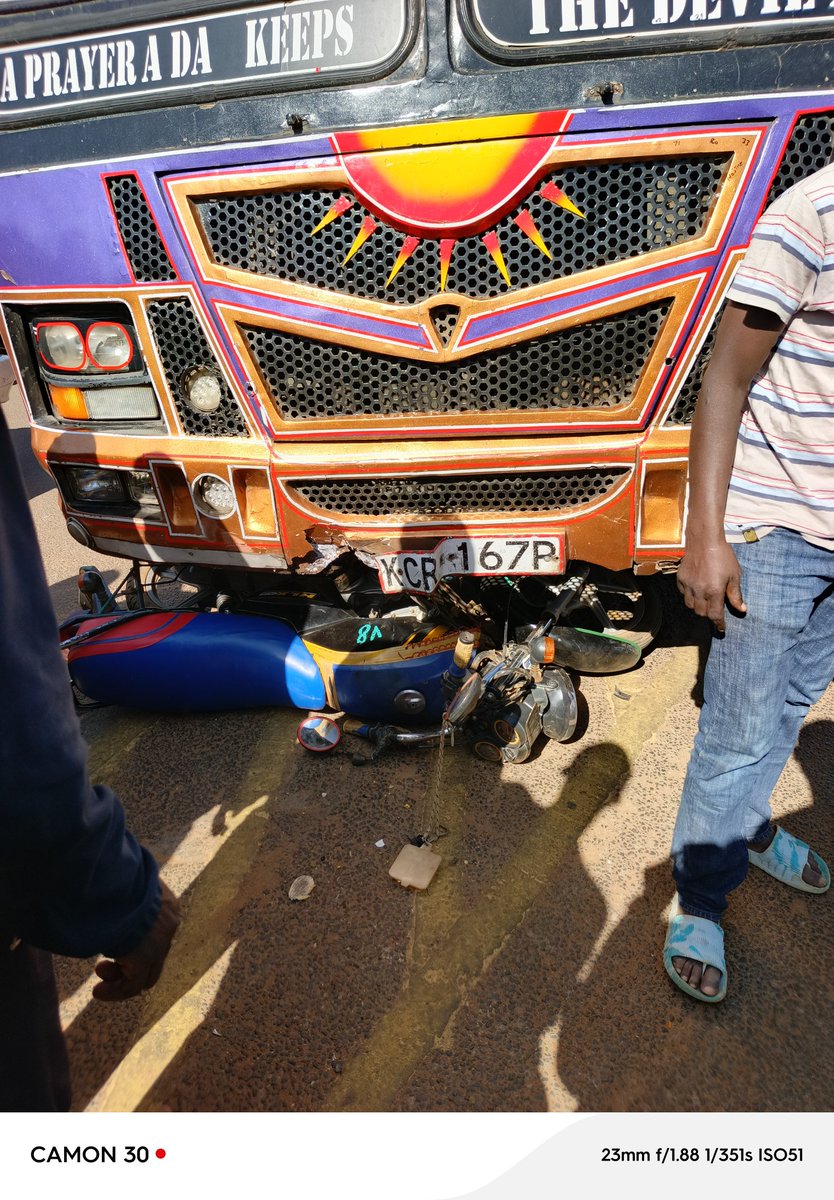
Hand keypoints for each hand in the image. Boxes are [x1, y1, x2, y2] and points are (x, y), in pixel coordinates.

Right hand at [92, 881, 179, 1001]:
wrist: (112, 878)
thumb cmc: (110, 875)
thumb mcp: (123, 883)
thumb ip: (122, 895)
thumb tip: (104, 886)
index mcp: (165, 903)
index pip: (157, 932)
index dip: (134, 944)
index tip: (111, 943)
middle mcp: (168, 924)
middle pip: (153, 955)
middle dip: (127, 963)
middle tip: (101, 965)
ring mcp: (159, 942)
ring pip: (144, 974)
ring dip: (119, 979)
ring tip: (99, 983)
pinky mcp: (145, 958)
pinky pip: (133, 986)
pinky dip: (116, 992)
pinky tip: (97, 992)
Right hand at [677, 537, 745, 632]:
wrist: (704, 539)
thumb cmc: (722, 555)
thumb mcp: (734, 574)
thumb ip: (735, 594)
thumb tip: (742, 609)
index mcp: (714, 590)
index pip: (715, 615)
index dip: (718, 624)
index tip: (721, 628)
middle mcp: (700, 590)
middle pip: (701, 612)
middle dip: (708, 614)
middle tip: (714, 609)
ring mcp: (688, 585)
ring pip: (690, 605)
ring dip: (698, 606)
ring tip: (705, 600)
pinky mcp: (680, 579)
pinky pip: (683, 594)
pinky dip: (690, 596)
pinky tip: (696, 589)